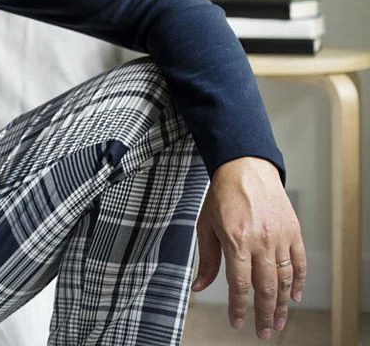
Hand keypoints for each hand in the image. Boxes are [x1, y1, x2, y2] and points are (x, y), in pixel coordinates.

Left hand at [193, 157, 305, 339]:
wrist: (245, 169)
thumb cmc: (222, 196)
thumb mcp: (206, 226)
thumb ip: (207, 260)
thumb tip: (199, 287)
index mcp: (236, 240)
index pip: (240, 284)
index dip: (239, 307)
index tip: (237, 323)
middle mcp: (261, 241)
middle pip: (266, 287)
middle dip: (263, 313)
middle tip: (264, 332)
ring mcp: (280, 237)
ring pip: (285, 279)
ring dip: (283, 304)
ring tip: (278, 321)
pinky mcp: (294, 231)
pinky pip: (300, 262)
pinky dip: (299, 281)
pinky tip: (295, 296)